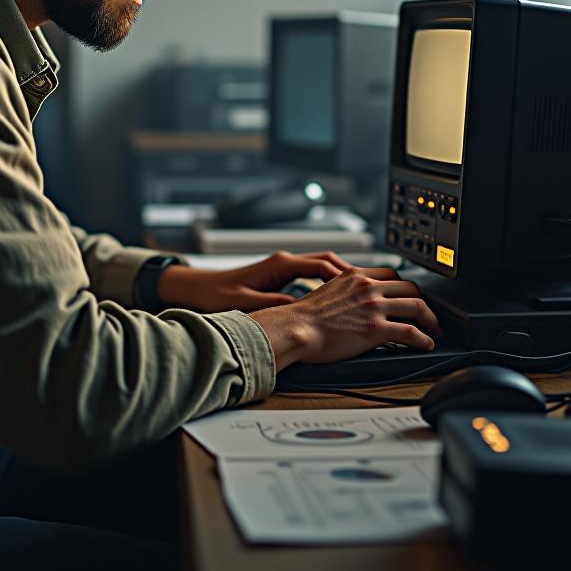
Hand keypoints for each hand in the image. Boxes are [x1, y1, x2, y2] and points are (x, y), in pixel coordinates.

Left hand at [156, 251, 351, 313]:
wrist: (197, 289)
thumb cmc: (217, 295)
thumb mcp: (246, 304)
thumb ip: (274, 305)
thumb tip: (300, 310)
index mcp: (279, 264)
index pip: (321, 265)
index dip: (344, 277)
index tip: (362, 288)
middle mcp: (284, 261)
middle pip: (327, 261)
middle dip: (351, 273)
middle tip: (373, 287)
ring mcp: (283, 266)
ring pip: (322, 266)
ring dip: (342, 276)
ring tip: (363, 292)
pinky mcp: (280, 275)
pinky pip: (313, 274)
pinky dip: (329, 282)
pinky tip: (338, 297)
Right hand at [248, 268, 442, 369]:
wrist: (296, 328)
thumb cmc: (304, 316)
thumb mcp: (327, 290)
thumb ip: (345, 291)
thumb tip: (350, 301)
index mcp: (355, 275)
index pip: (392, 275)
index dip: (406, 287)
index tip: (411, 297)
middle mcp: (368, 286)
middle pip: (410, 288)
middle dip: (424, 302)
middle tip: (428, 314)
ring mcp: (374, 306)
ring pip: (417, 307)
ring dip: (431, 321)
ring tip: (434, 331)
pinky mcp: (376, 328)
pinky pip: (411, 331)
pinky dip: (424, 338)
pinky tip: (426, 344)